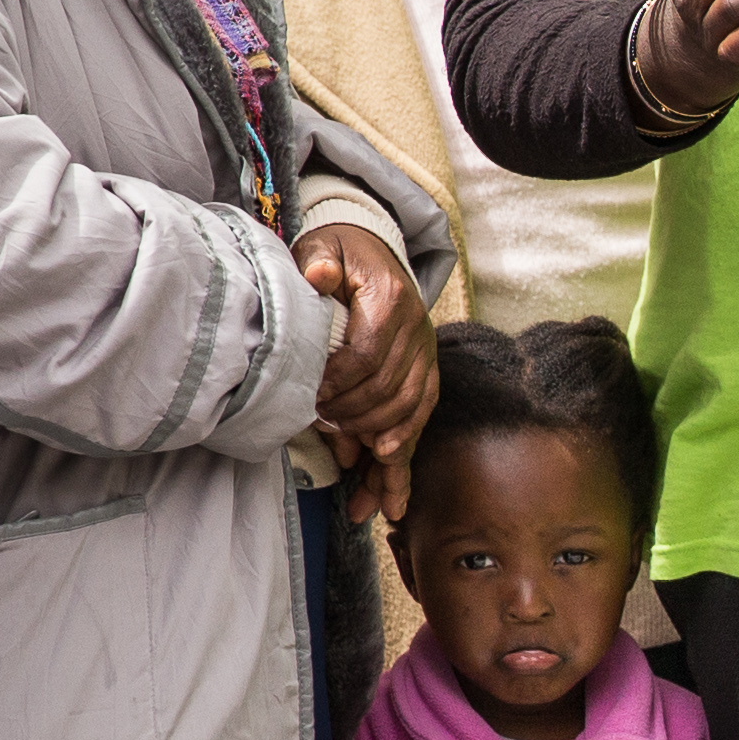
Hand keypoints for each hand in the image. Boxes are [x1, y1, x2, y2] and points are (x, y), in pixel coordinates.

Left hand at [293, 223, 438, 524]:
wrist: (371, 250)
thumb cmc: (340, 253)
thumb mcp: (324, 246)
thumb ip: (319, 261)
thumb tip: (319, 275)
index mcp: (390, 300)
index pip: (369, 354)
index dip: (341, 384)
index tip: (313, 400)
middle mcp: (416, 332)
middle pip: (391, 392)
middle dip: (355, 420)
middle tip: (323, 431)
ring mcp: (424, 357)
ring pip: (410, 415)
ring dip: (382, 451)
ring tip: (362, 492)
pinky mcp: (424, 375)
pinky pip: (419, 421)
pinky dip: (402, 455)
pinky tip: (389, 493)